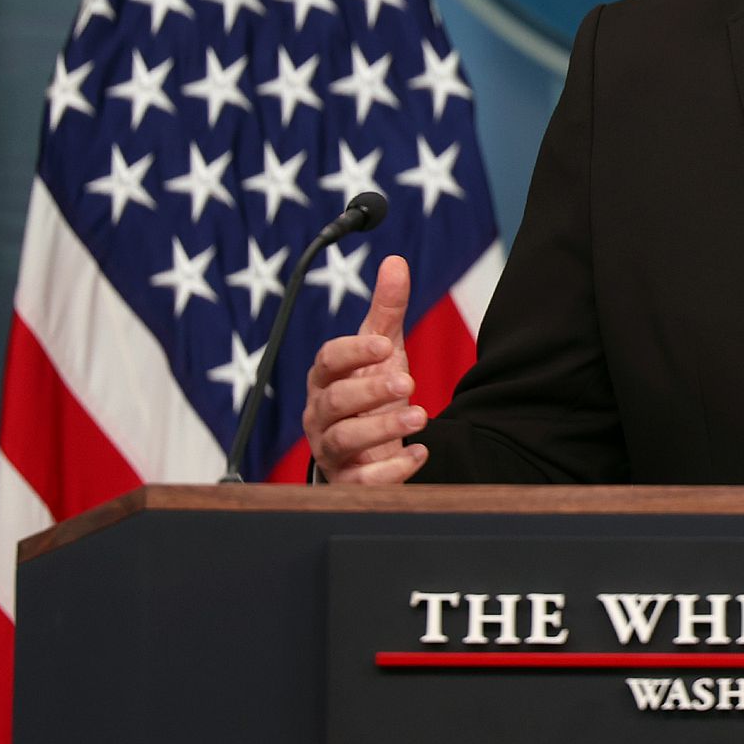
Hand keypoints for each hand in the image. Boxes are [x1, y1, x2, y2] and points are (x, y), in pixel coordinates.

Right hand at [301, 255, 427, 483]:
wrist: (367, 449)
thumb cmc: (368, 393)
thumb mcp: (381, 351)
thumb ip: (387, 311)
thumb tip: (395, 261)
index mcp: (326, 379)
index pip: (328, 361)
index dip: (353, 352)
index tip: (385, 344)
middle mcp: (321, 414)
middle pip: (335, 402)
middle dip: (371, 392)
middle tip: (409, 382)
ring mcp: (331, 450)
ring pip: (343, 440)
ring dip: (382, 428)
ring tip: (421, 416)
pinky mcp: (348, 481)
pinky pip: (360, 481)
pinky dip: (389, 471)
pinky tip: (419, 454)